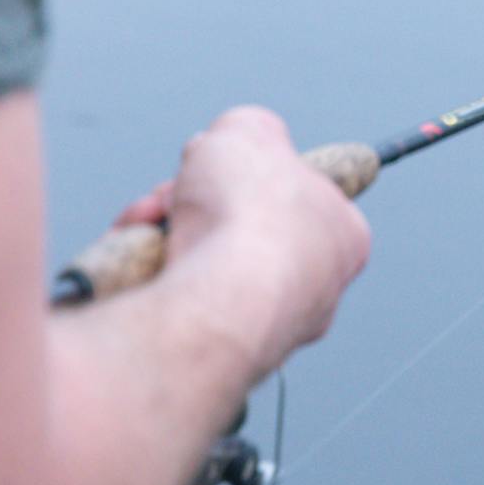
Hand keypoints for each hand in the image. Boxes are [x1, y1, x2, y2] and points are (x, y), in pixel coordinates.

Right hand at [151, 107, 370, 376]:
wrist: (219, 301)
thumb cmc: (250, 215)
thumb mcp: (249, 131)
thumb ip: (248, 127)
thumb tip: (232, 141)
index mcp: (342, 236)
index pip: (295, 196)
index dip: (246, 174)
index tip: (222, 168)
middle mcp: (315, 291)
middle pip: (239, 233)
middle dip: (190, 207)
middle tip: (172, 196)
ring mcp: (269, 330)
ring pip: (199, 270)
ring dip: (161, 238)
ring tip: (147, 227)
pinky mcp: (216, 357)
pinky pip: (172, 308)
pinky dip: (146, 281)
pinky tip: (141, 270)